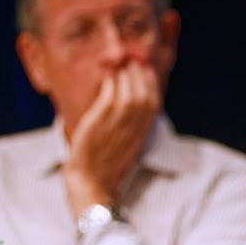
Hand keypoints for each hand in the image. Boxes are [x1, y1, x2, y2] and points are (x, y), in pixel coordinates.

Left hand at [62, 64, 161, 215]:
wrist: (91, 184)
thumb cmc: (106, 165)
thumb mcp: (128, 145)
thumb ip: (133, 125)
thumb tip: (133, 103)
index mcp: (142, 134)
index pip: (153, 103)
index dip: (151, 83)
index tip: (145, 70)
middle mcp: (132, 130)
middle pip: (142, 95)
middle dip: (138, 74)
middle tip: (130, 60)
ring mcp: (116, 128)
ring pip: (127, 94)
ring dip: (124, 76)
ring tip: (118, 64)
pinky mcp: (97, 126)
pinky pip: (108, 100)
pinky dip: (110, 85)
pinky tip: (107, 77)